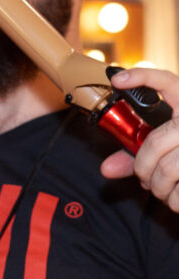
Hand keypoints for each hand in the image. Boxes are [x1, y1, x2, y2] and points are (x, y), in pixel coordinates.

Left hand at [100, 68, 178, 210]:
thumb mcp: (167, 144)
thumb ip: (137, 153)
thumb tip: (106, 169)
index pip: (167, 81)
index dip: (141, 77)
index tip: (117, 80)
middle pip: (154, 143)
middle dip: (141, 169)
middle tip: (144, 177)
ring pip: (166, 170)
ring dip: (157, 187)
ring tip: (162, 187)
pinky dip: (174, 201)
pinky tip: (176, 196)